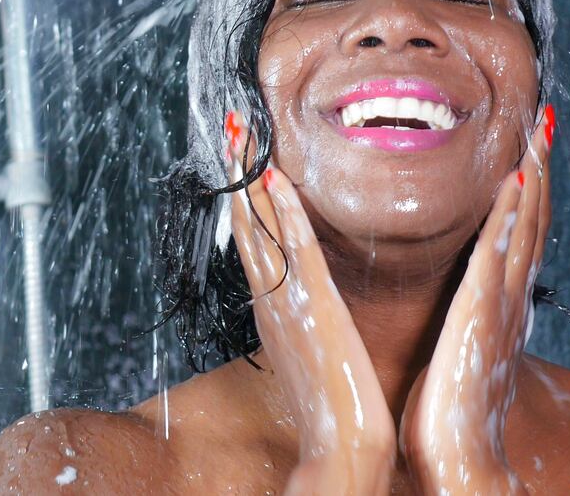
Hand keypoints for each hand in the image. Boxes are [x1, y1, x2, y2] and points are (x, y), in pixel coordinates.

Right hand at [225, 112, 395, 495]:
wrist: (339, 446)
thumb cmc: (330, 400)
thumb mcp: (307, 346)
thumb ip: (299, 312)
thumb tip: (301, 288)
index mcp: (272, 302)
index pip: (253, 234)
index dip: (244, 190)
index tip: (242, 153)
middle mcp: (271, 294)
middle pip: (247, 219)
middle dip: (237, 170)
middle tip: (230, 124)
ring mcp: (288, 297)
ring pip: (262, 224)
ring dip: (249, 175)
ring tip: (240, 131)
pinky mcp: (313, 305)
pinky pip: (295, 248)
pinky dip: (283, 211)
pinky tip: (274, 177)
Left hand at [400, 106, 553, 494]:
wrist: (460, 457)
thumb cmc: (452, 404)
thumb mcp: (462, 344)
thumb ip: (467, 313)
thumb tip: (464, 293)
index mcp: (498, 300)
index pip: (520, 232)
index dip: (530, 189)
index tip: (531, 148)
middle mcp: (507, 295)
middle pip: (532, 218)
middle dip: (540, 168)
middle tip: (544, 123)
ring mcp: (498, 301)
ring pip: (524, 226)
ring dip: (533, 177)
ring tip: (538, 133)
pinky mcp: (480, 313)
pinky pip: (498, 253)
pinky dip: (512, 217)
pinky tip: (516, 182)